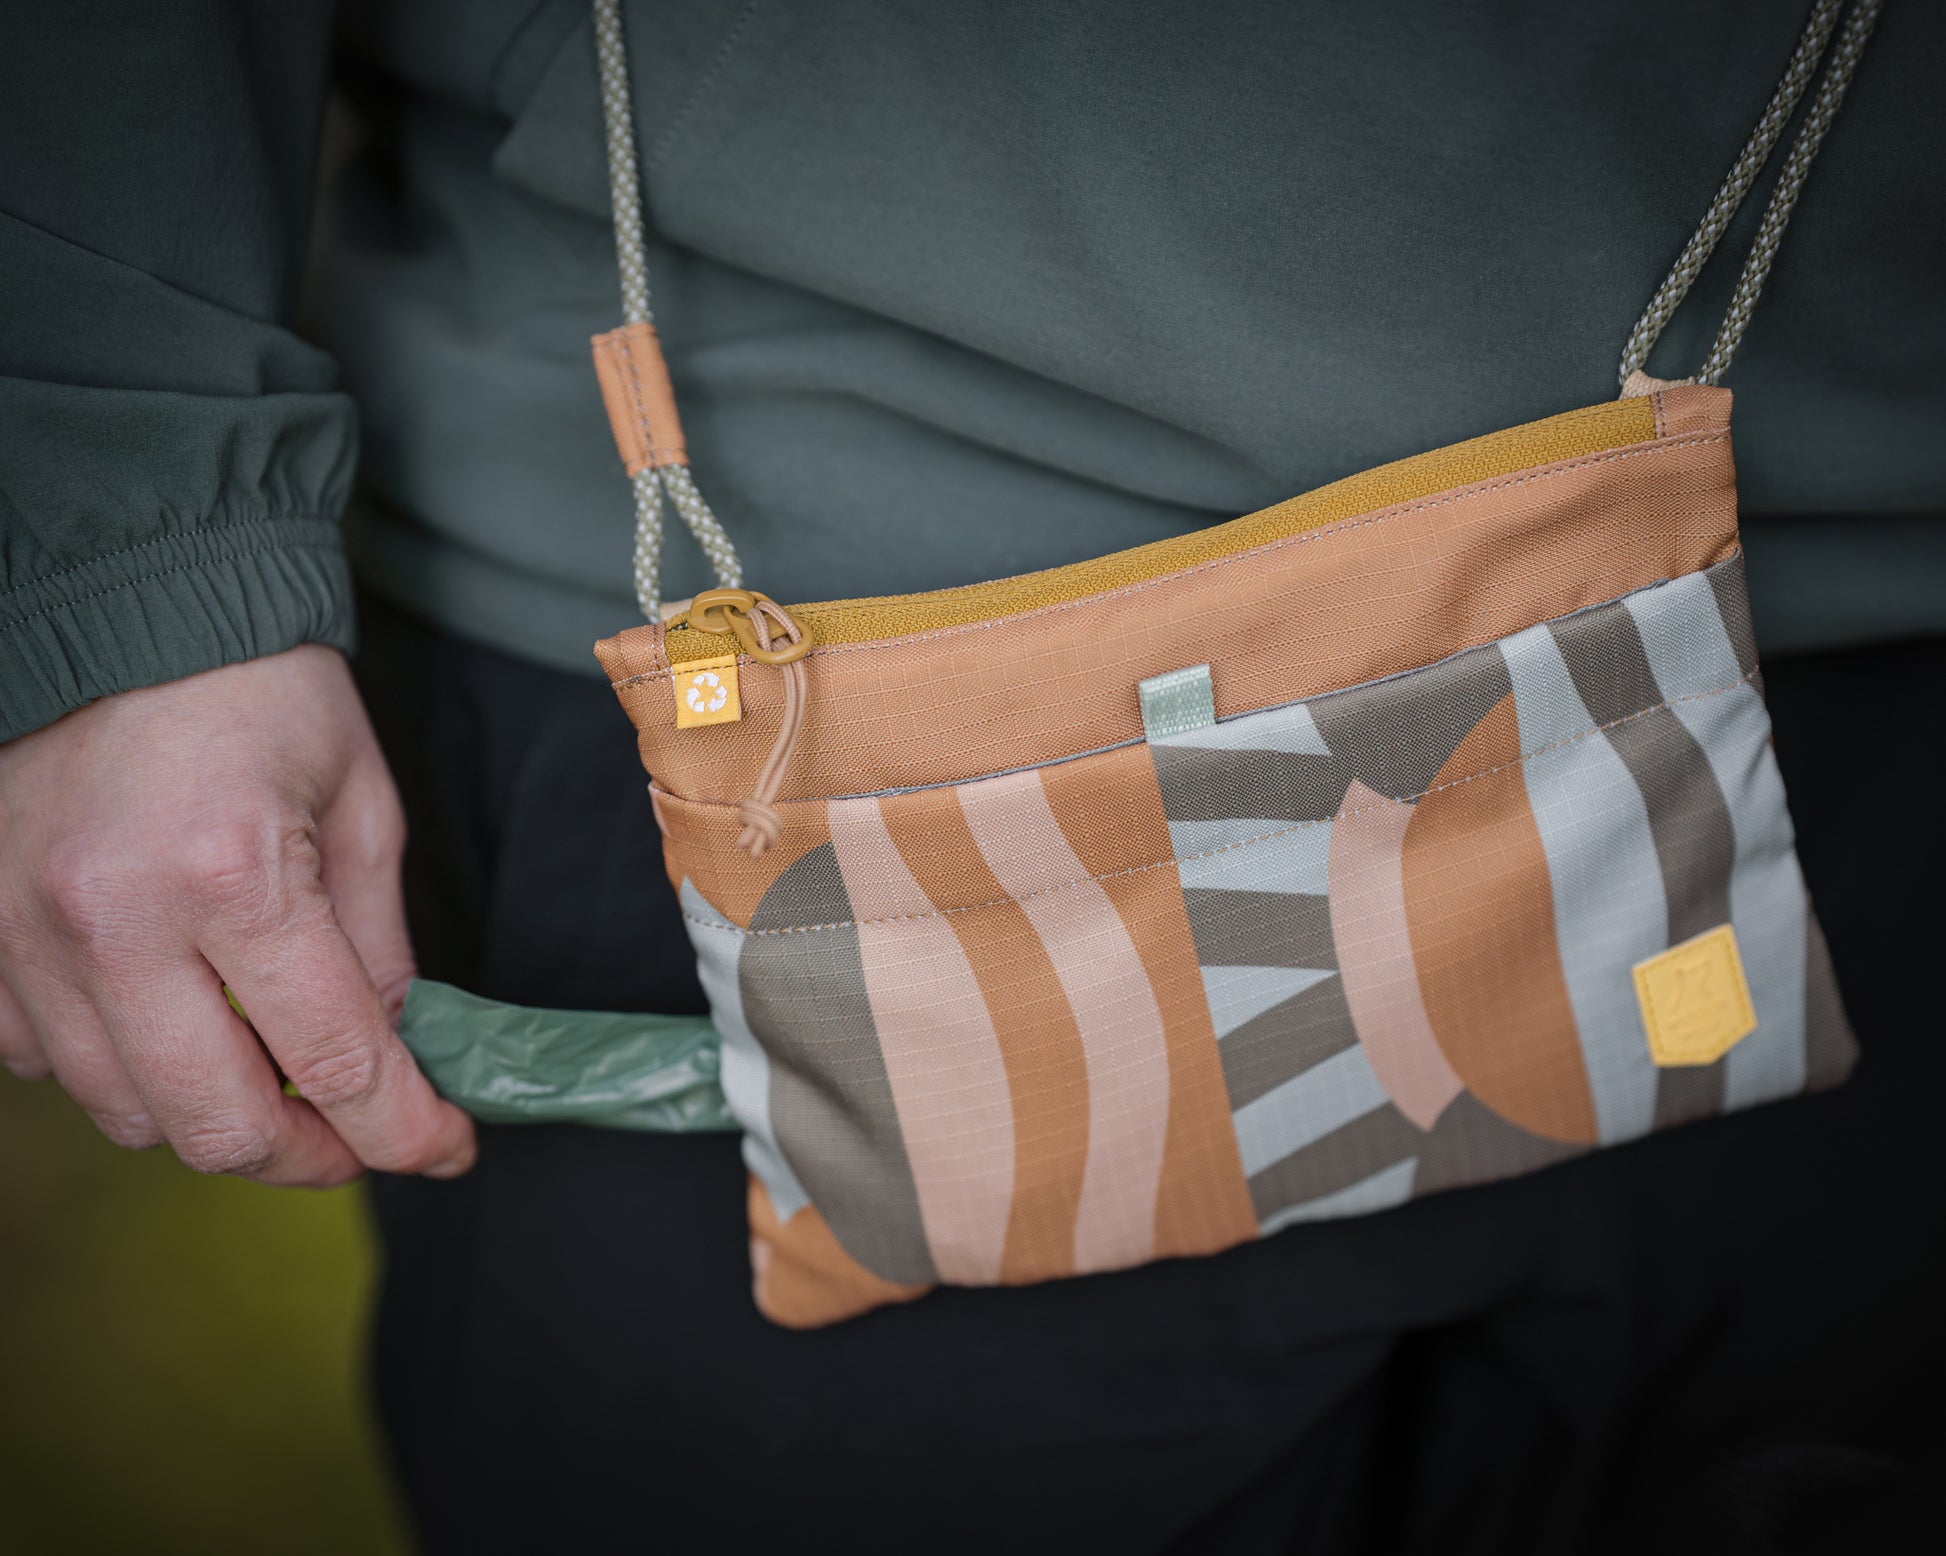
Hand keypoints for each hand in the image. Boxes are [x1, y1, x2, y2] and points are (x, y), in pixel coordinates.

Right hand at [0, 646, 474, 1185]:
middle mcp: (114, 923)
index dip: (405, 1128)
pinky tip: (172, 1021)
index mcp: (232, 878)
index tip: (447, 1147)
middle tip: (359, 1134)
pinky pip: (45, 1064)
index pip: (335, 1062)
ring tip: (274, 1073)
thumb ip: (378, 943)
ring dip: (215, 1115)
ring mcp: (24, 936)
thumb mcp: (360, 804)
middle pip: (217, 1127)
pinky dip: (120, 1068)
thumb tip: (395, 1052)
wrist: (127, 602)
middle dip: (308, 1155)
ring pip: (128, 1111)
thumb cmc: (260, 690)